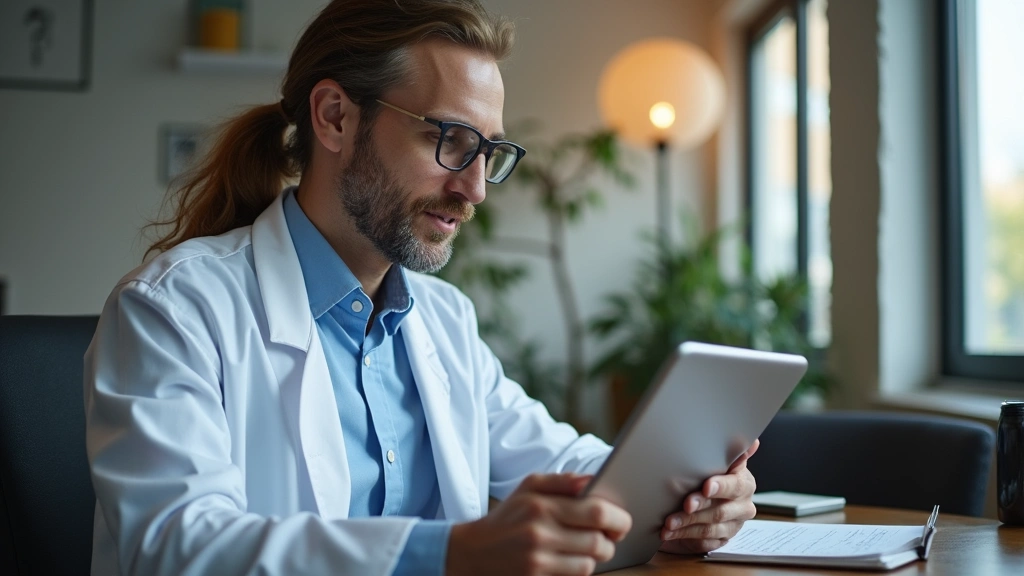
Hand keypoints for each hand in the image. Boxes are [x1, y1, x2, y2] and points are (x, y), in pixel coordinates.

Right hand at [447, 473, 632, 575]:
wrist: (471, 553)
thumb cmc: (506, 518)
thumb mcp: (528, 488)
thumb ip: (562, 481)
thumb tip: (592, 481)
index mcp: (542, 505)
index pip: (597, 512)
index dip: (619, 518)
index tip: (621, 521)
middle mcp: (540, 532)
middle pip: (598, 542)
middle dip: (611, 541)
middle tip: (609, 537)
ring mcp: (538, 559)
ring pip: (589, 563)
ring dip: (595, 558)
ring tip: (587, 548)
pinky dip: (578, 569)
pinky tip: (570, 560)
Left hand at [658, 439, 758, 553]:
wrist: (704, 500)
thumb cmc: (710, 476)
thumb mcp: (718, 462)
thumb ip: (733, 453)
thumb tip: (752, 442)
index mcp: (744, 484)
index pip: (734, 486)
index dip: (720, 487)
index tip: (706, 486)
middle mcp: (742, 506)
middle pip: (720, 510)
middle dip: (699, 508)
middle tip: (684, 505)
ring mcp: (733, 525)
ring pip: (710, 528)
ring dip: (687, 525)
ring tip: (669, 523)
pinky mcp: (721, 541)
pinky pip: (704, 542)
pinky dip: (684, 537)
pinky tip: (670, 533)